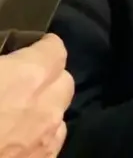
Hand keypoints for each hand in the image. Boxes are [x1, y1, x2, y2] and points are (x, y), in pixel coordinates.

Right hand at [0, 33, 73, 156]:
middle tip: (18, 83)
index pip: (55, 49)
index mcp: (28, 77)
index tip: (26, 49)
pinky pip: (47, 147)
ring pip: (58, 117)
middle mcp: (46, 109)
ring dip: (43, 111)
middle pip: (63, 82)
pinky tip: (11, 144)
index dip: (41, 47)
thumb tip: (4, 66)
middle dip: (47, 79)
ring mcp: (45, 144)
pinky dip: (36, 141)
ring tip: (13, 116)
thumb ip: (0, 66)